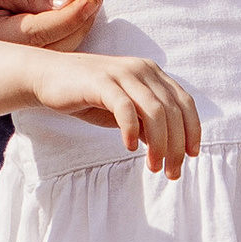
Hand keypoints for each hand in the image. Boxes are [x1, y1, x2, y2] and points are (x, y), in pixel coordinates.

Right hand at [0, 0, 104, 52]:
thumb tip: (67, 3)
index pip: (43, 30)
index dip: (72, 15)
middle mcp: (8, 55)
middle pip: (57, 45)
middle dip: (79, 19)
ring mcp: (18, 60)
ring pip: (61, 49)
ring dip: (74, 21)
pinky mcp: (27, 57)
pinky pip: (55, 48)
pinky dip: (66, 26)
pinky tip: (58, 3)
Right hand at [27, 48, 199, 174]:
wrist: (47, 76)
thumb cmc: (88, 95)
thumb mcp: (124, 109)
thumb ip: (146, 122)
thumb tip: (168, 146)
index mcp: (152, 73)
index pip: (184, 102)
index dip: (192, 130)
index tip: (192, 155)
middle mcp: (142, 69)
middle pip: (172, 111)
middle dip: (177, 145)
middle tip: (171, 172)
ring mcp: (122, 73)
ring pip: (155, 111)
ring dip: (159, 143)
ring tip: (153, 166)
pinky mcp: (101, 82)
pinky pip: (126, 108)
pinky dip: (132, 130)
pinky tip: (129, 147)